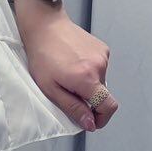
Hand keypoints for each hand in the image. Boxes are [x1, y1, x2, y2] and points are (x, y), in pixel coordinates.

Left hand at [13, 0, 117, 130]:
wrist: (45, 26)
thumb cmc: (43, 57)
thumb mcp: (51, 90)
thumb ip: (73, 108)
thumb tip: (90, 124)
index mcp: (88, 79)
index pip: (108, 106)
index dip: (102, 119)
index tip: (91, 122)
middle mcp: (100, 66)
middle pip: (103, 95)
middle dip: (89, 101)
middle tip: (68, 93)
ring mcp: (103, 55)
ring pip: (101, 82)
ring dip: (88, 86)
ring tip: (69, 76)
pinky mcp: (103, 48)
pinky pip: (100, 69)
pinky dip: (90, 73)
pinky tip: (74, 65)